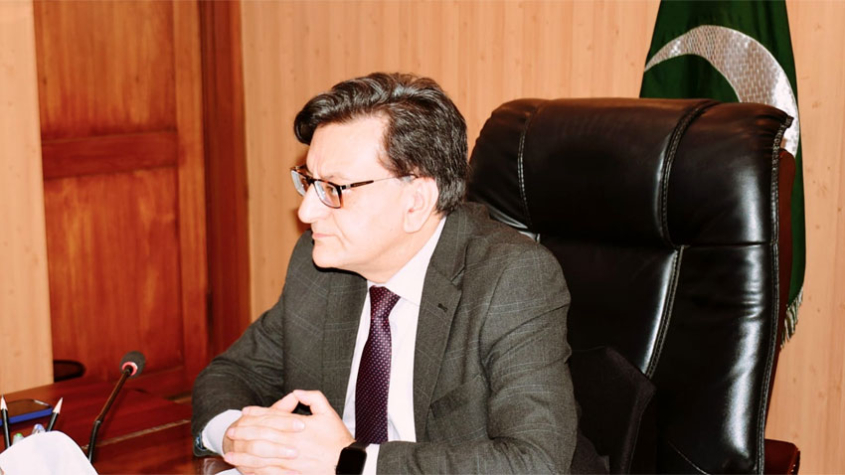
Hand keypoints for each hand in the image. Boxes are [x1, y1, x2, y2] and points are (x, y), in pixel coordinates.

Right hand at [222, 392, 302, 473]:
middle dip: (279, 442)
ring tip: (294, 456)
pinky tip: (293, 473)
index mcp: (248, 419)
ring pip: (258, 455)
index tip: (302, 424)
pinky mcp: (245, 467)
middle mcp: (242, 436)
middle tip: (297, 446)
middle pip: (261, 437)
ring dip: (276, 456)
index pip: (268, 419)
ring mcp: (242, 452)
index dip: (285, 421)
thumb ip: (283, 407)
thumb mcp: (269, 415)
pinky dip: (276, 473)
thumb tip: (296, 395)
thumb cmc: (260, 427)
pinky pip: (260, 471)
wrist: (233, 442)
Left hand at [224, 390, 353, 474]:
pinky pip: (269, 472)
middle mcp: (292, 442)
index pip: (273, 417)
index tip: (243, 412)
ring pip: (262, 456)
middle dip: (245, 433)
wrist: (347, 463)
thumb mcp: (328, 412)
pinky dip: (255, 471)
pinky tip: (244, 470)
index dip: (257, 414)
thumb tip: (297, 392)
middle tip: (230, 432)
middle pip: (263, 435)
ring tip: (230, 454)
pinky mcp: (291, 474)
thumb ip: (313, 398)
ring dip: (244, 455)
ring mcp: (290, 460)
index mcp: (300, 425)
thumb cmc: (338, 438)